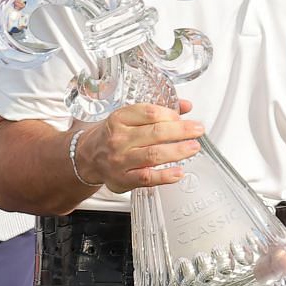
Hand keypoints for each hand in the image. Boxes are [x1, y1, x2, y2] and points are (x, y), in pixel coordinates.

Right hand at [79, 100, 203, 191]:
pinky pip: (146, 178)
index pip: (149, 112)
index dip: (170, 114)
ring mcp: (120, 160)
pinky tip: (178, 173)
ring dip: (177, 151)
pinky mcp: (123, 179)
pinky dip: (165, 176)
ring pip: (153, 155)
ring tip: (193, 148)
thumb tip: (186, 106)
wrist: (88, 157)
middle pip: (155, 133)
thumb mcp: (129, 117)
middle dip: (181, 131)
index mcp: (120, 119)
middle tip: (198, 130)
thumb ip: (158, 111)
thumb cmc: (113, 135)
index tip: (182, 116)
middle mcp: (119, 139)